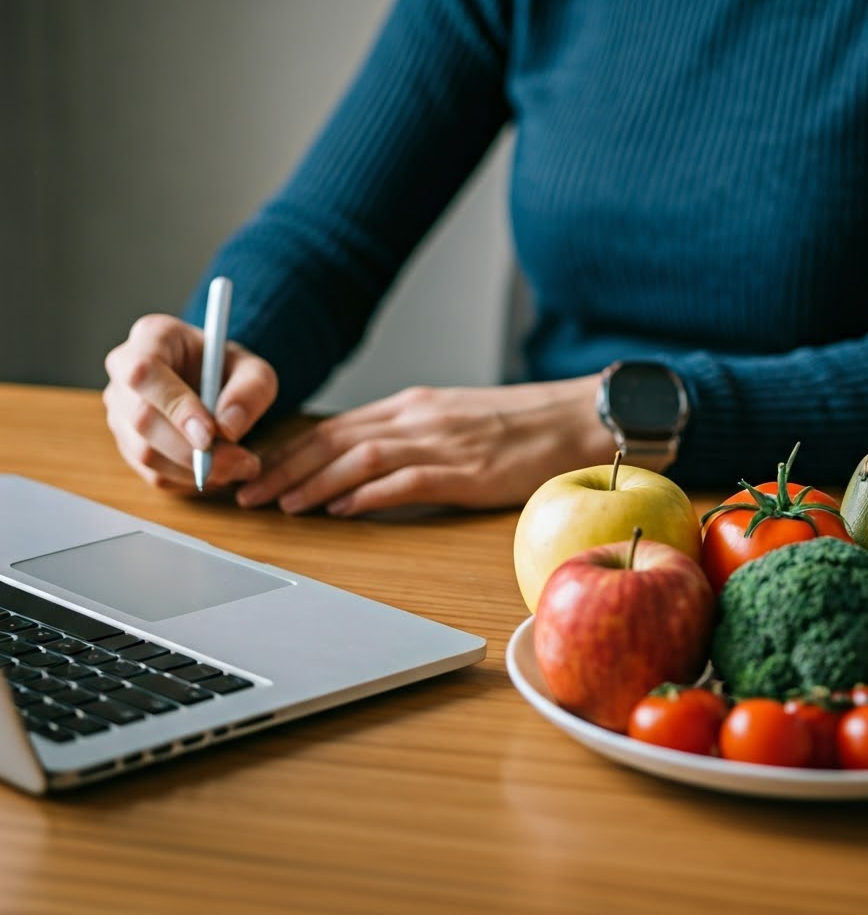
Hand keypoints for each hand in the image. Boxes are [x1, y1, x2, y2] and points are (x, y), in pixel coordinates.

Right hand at [103, 313, 277, 490]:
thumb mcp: (255, 370)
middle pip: (142, 420)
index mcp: (152, 337)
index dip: (175, 407)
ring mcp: (120, 410)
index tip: (211, 435)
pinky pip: (152, 473)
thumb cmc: (230, 370)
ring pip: (144, 453)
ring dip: (195, 470)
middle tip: (240, 461)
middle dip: (192, 450)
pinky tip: (220, 471)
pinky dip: (189, 480)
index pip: (145, 372)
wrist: (215, 382)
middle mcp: (124, 372)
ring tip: (240, 466)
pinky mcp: (128, 443)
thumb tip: (228, 428)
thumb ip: (250, 391)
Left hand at [234, 375, 614, 514]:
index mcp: (411, 406)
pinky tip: (342, 508)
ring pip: (360, 457)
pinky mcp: (467, 471)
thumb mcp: (451, 421)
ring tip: (282, 505)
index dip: (287, 451)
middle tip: (246, 492)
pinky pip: (406, 480)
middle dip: (284, 467)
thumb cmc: (516, 426)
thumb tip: (356, 473)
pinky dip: (368, 494)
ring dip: (314, 482)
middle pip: (335, 440)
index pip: (333, 427)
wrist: (573, 419)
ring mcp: (441, 442)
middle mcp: (417, 417)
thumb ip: (406, 438)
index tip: (255, 472)